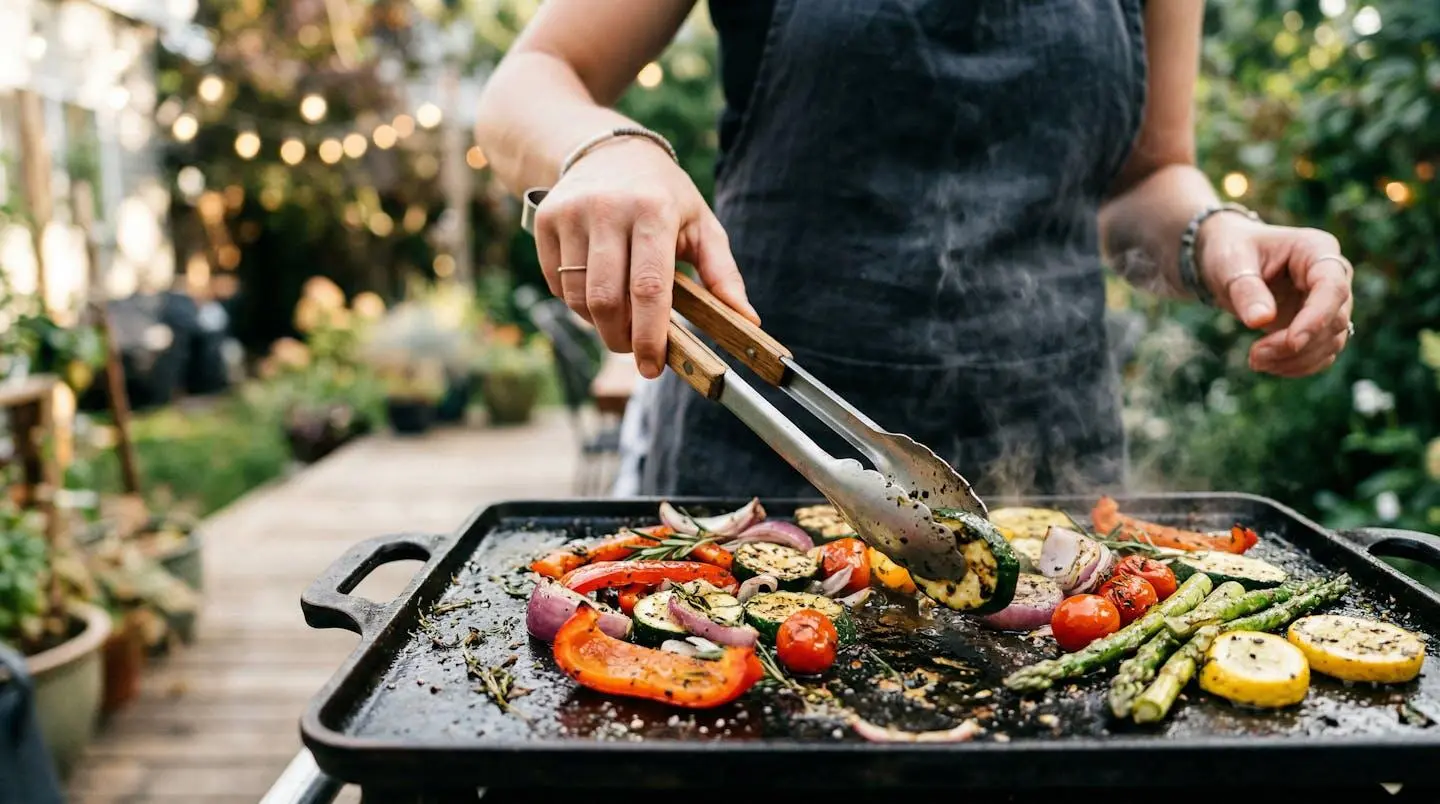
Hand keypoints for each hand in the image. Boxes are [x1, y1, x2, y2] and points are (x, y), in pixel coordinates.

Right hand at [533, 138, 758, 378]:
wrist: (607, 150)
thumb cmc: (663, 195)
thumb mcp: (701, 224)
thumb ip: (723, 273)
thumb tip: (746, 318)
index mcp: (653, 210)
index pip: (649, 288)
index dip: (650, 335)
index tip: (653, 367)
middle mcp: (608, 209)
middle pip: (606, 300)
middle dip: (621, 339)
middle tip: (635, 350)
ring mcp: (571, 214)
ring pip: (578, 298)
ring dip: (599, 323)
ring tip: (619, 316)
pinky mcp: (545, 221)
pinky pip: (556, 285)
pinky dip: (577, 302)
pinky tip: (596, 289)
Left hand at [1196, 213, 1353, 377]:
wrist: (1229, 262)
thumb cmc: (1231, 252)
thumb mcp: (1230, 263)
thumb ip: (1246, 289)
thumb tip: (1261, 321)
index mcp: (1316, 249)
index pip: (1332, 287)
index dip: (1317, 317)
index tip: (1292, 342)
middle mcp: (1333, 275)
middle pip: (1334, 318)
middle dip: (1295, 344)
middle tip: (1254, 355)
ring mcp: (1329, 302)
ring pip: (1332, 341)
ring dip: (1295, 359)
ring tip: (1255, 360)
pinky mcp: (1319, 325)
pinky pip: (1322, 353)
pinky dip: (1297, 365)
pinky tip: (1268, 365)